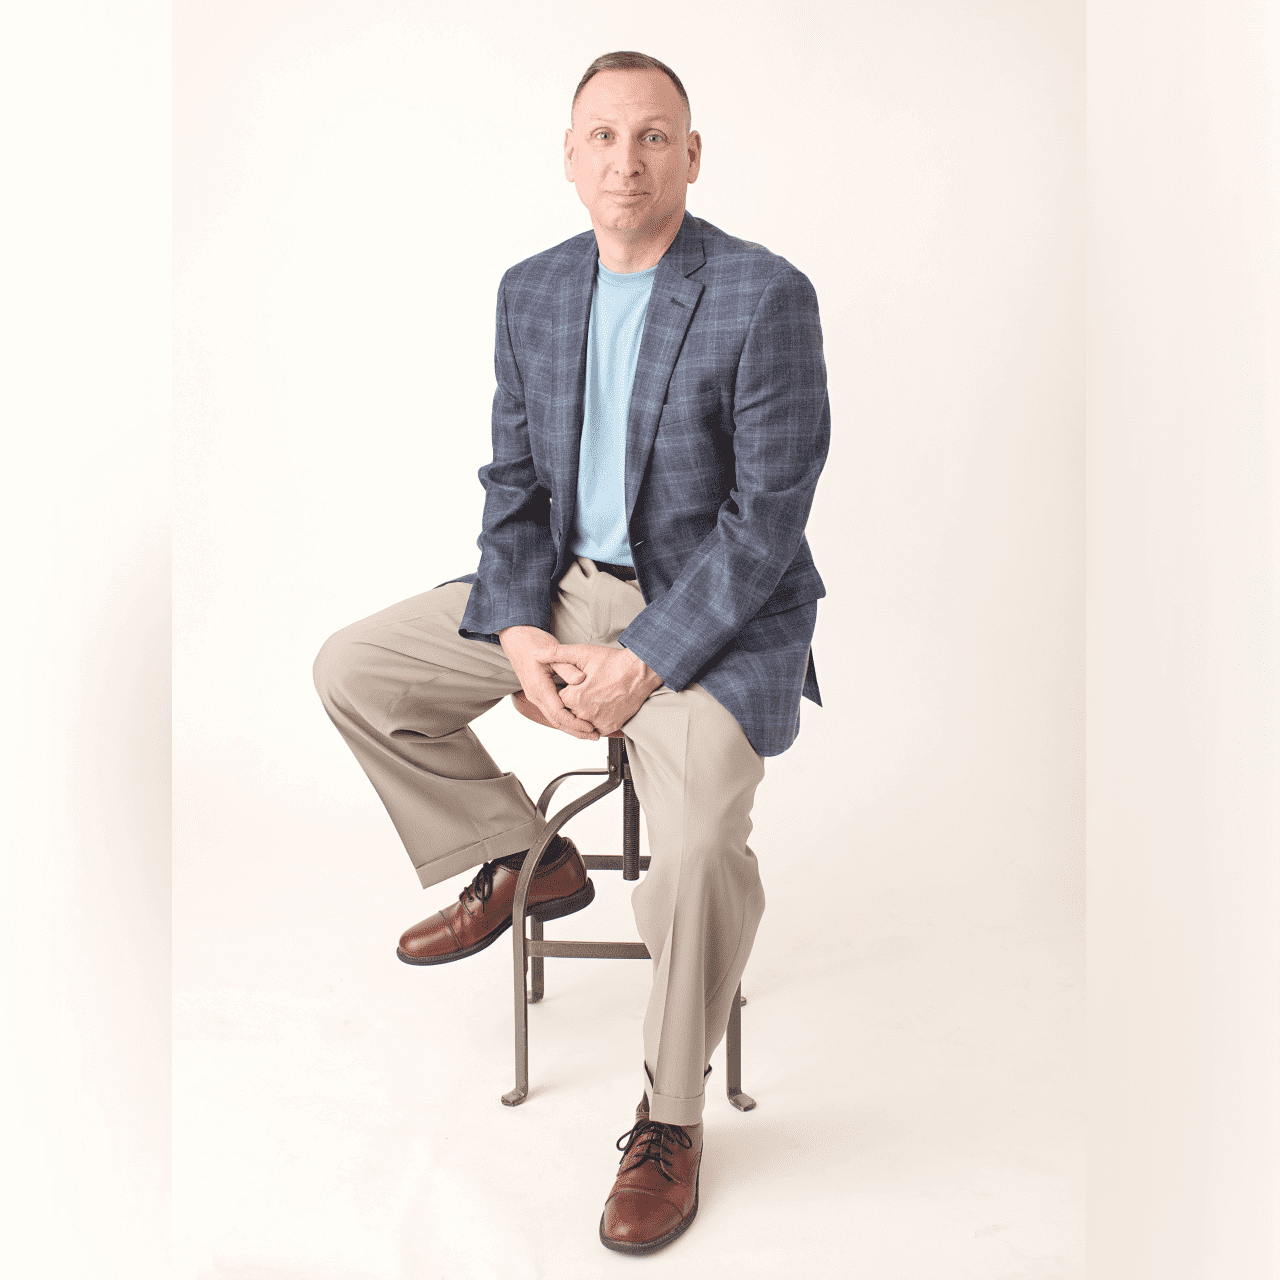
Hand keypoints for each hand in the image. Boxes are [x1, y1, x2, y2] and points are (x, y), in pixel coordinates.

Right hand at [498, 626, 599, 739]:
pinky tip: (577, 720)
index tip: (590, 727)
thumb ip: (567, 667)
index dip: (575, 723)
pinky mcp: (539, 693)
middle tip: (594, 737)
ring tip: (589, 733)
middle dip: (576, 731)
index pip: (558, 713)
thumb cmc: (533, 643)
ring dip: (571, 727)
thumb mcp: (552, 652)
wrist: (516, 639)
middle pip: (557, 721)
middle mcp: (536, 695)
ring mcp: (536, 696)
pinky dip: (566, 718)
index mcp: (539, 687)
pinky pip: (552, 711)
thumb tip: (581, 680)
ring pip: (554, 718)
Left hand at [549, 643, 663, 736]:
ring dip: (583, 712)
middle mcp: (585, 714)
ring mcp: (598, 722)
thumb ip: (557, 654)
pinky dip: (595, 719)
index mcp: (575, 698)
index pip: (559, 699)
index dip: (564, 689)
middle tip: (585, 688)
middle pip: (569, 711)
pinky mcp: (610, 726)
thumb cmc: (613, 662)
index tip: (572, 682)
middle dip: (573, 701)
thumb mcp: (582, 653)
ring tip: (592, 695)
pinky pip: (595, 727)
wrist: (640, 672)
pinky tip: (599, 706)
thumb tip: (537, 652)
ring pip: (582, 720)